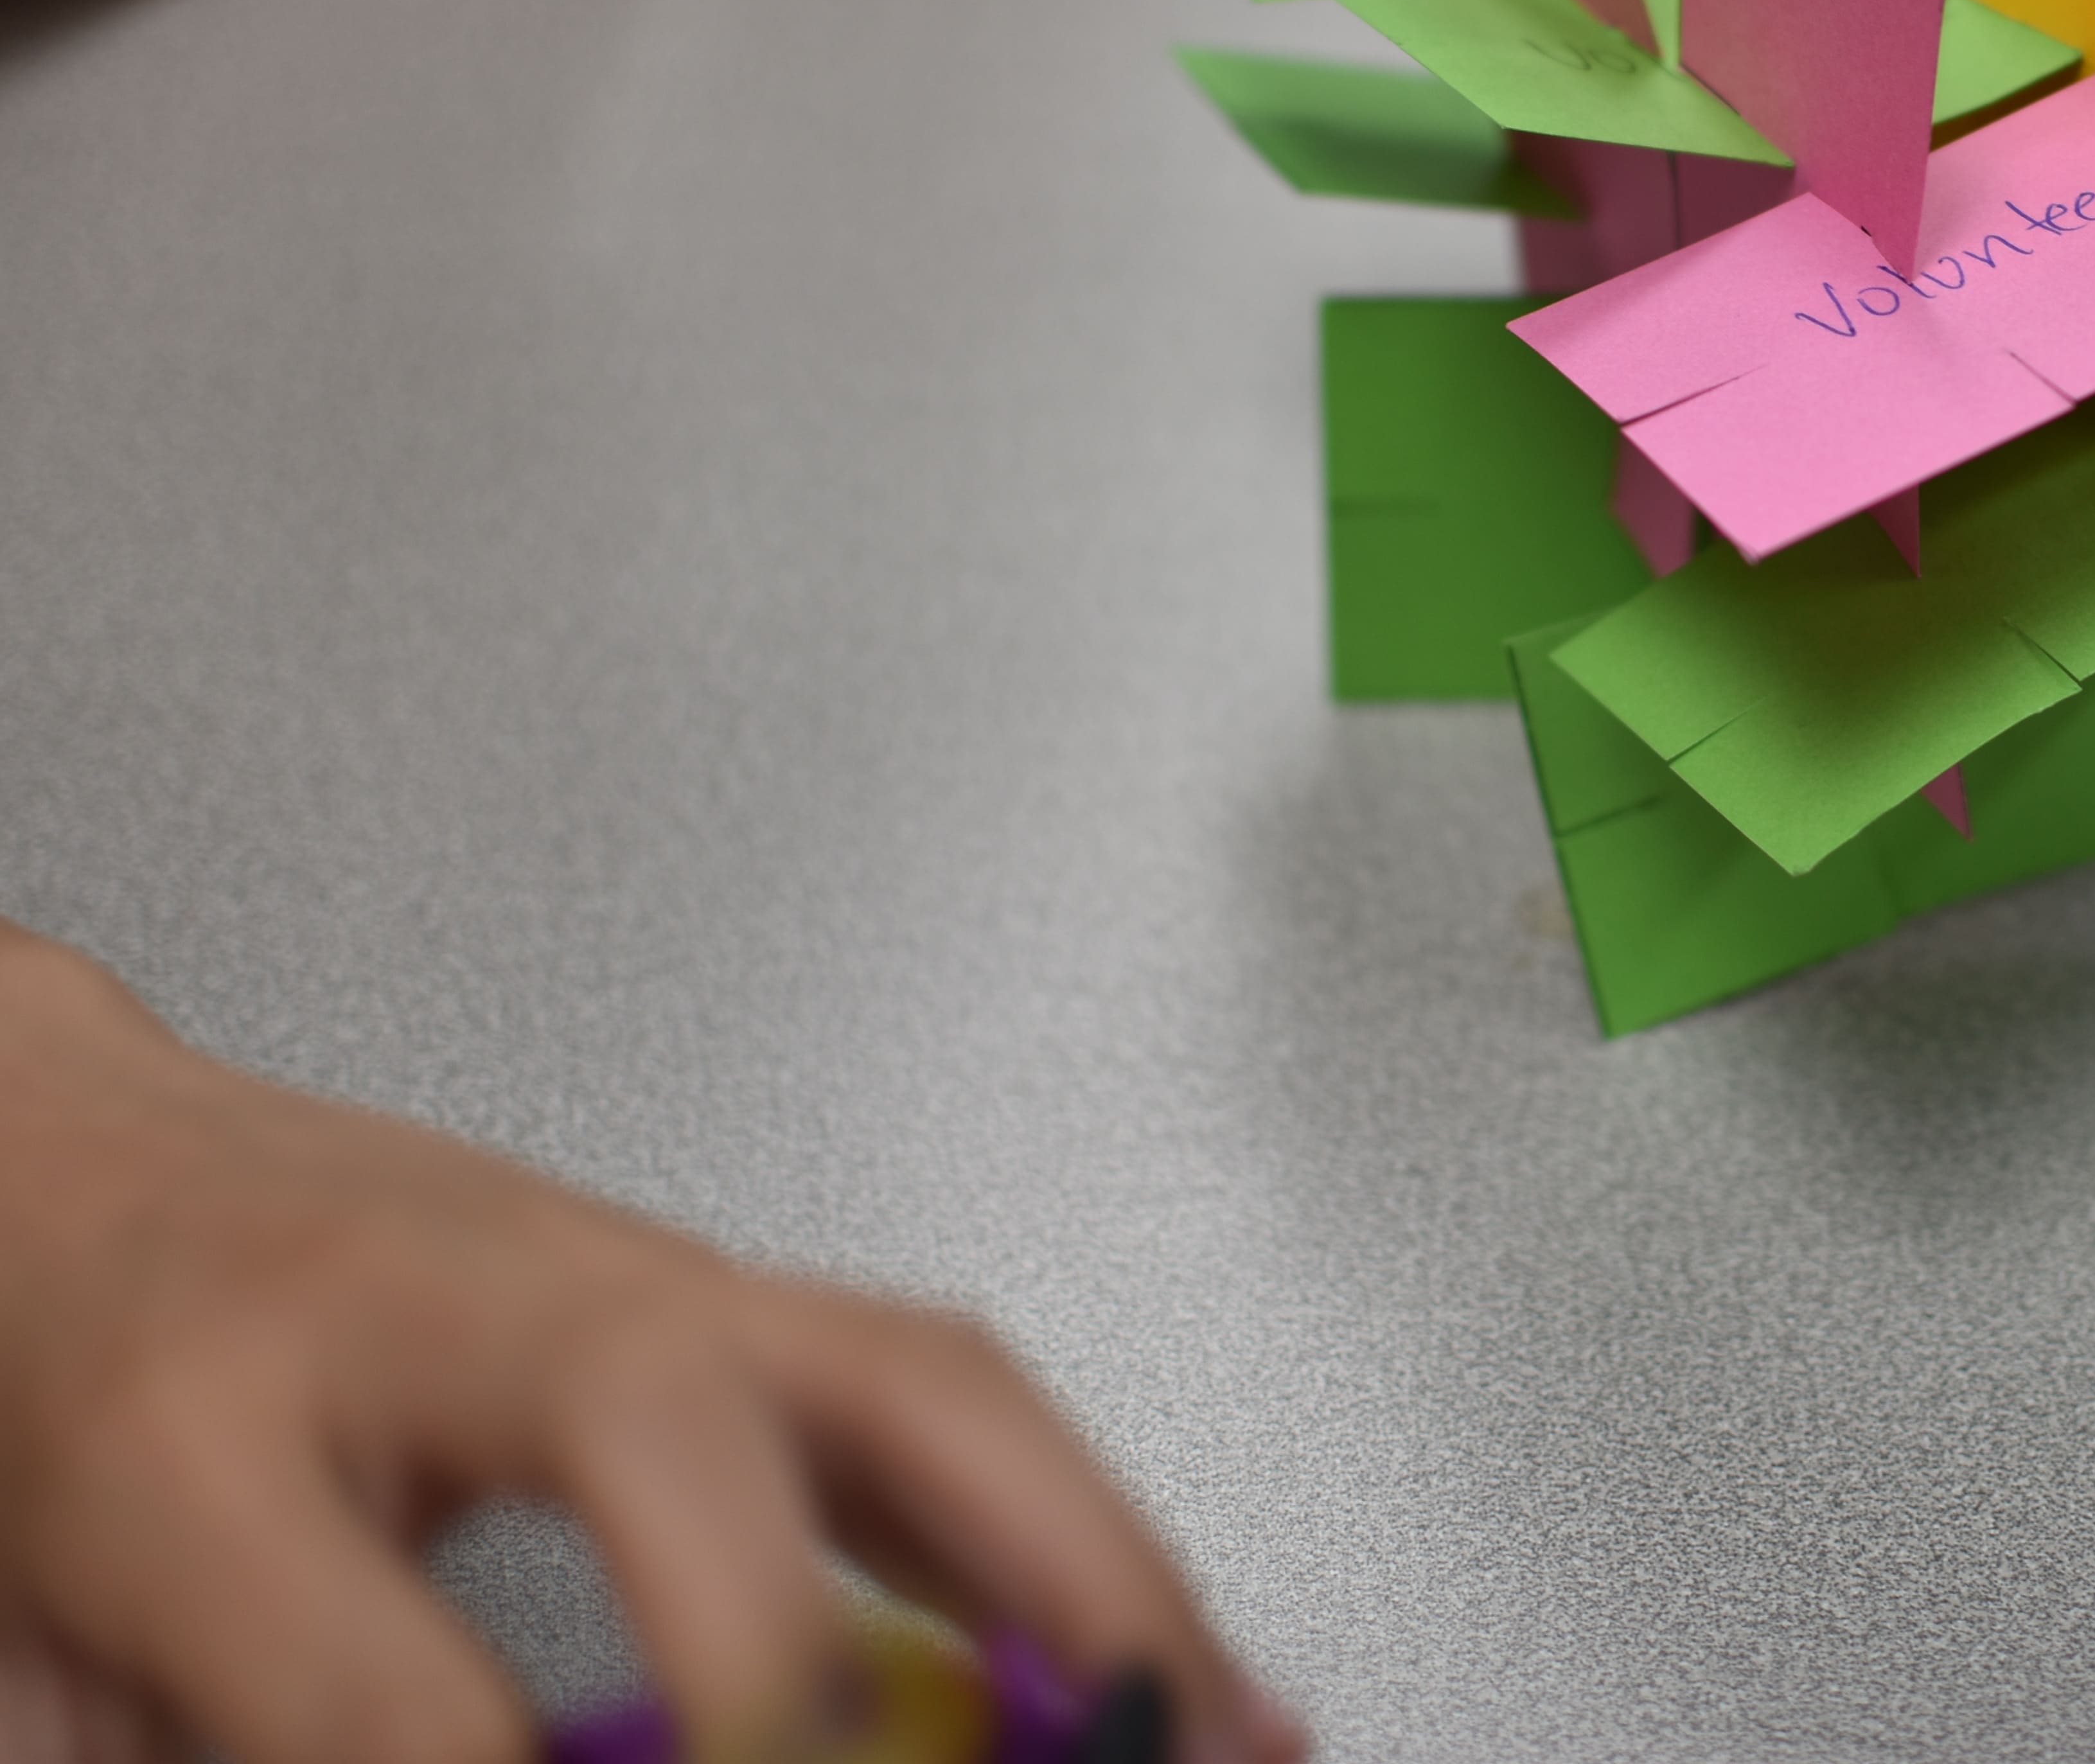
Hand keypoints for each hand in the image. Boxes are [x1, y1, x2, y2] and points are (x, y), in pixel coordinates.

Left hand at [0, 928, 1303, 1763]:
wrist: (69, 1164)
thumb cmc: (58, 1383)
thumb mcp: (33, 1655)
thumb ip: (224, 1739)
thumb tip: (505, 1762)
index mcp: (205, 1426)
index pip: (372, 1681)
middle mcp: (462, 1308)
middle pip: (681, 1426)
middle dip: (814, 1662)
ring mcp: (632, 1277)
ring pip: (895, 1381)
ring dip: (1073, 1570)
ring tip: (1204, 1735)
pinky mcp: (735, 1298)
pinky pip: (948, 1402)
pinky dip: (1086, 1534)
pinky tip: (1177, 1656)